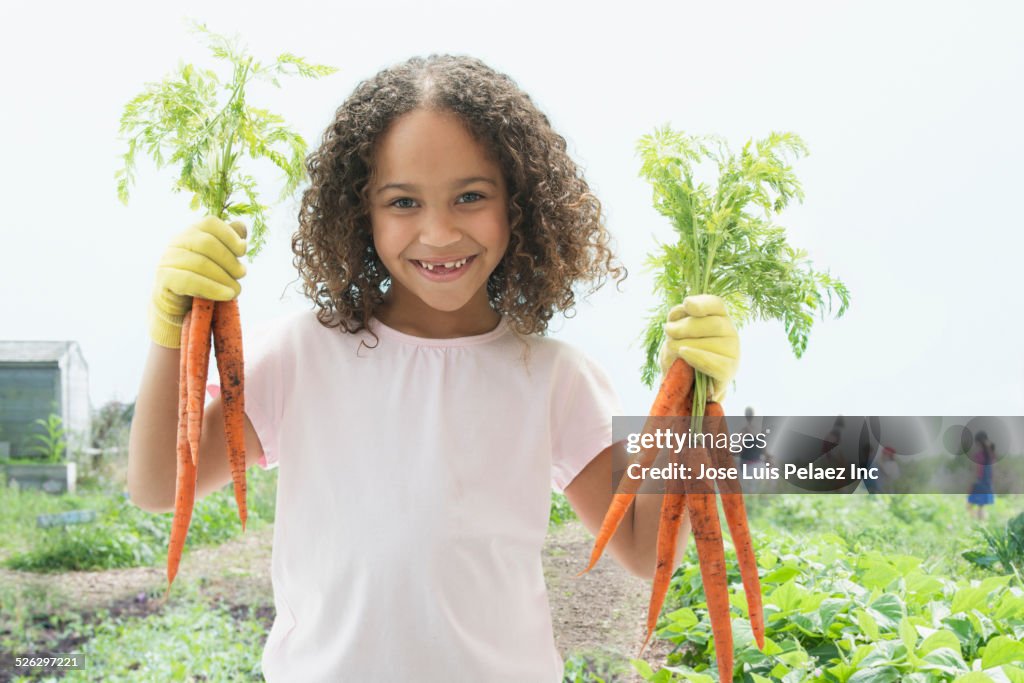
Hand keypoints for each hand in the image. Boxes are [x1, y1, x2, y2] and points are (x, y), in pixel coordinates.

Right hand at [149, 216, 247, 347]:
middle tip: (242, 274)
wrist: (179, 306)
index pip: (210, 223)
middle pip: (207, 243)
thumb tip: (241, 225)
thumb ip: (229, 243)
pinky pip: (190, 280)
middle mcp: (177, 241)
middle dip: (229, 259)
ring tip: (237, 290)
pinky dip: (212, 288)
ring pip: (200, 263)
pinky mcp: (164, 278)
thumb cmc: (204, 279)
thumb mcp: (219, 261)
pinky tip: (227, 295)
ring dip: (224, 277)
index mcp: (192, 232)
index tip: (242, 251)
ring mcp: (168, 259)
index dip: (229, 235)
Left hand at [658, 294, 738, 401]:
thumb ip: (678, 318)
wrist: (682, 385)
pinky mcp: (729, 371)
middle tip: (667, 330)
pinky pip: (715, 364)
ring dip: (685, 343)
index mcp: (719, 318)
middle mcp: (730, 333)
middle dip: (686, 326)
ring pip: (711, 343)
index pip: (717, 305)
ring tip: (671, 347)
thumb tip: (683, 308)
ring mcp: (733, 352)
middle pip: (712, 323)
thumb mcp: (674, 333)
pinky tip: (684, 354)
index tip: (687, 303)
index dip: (703, 303)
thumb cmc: (679, 355)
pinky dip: (697, 357)